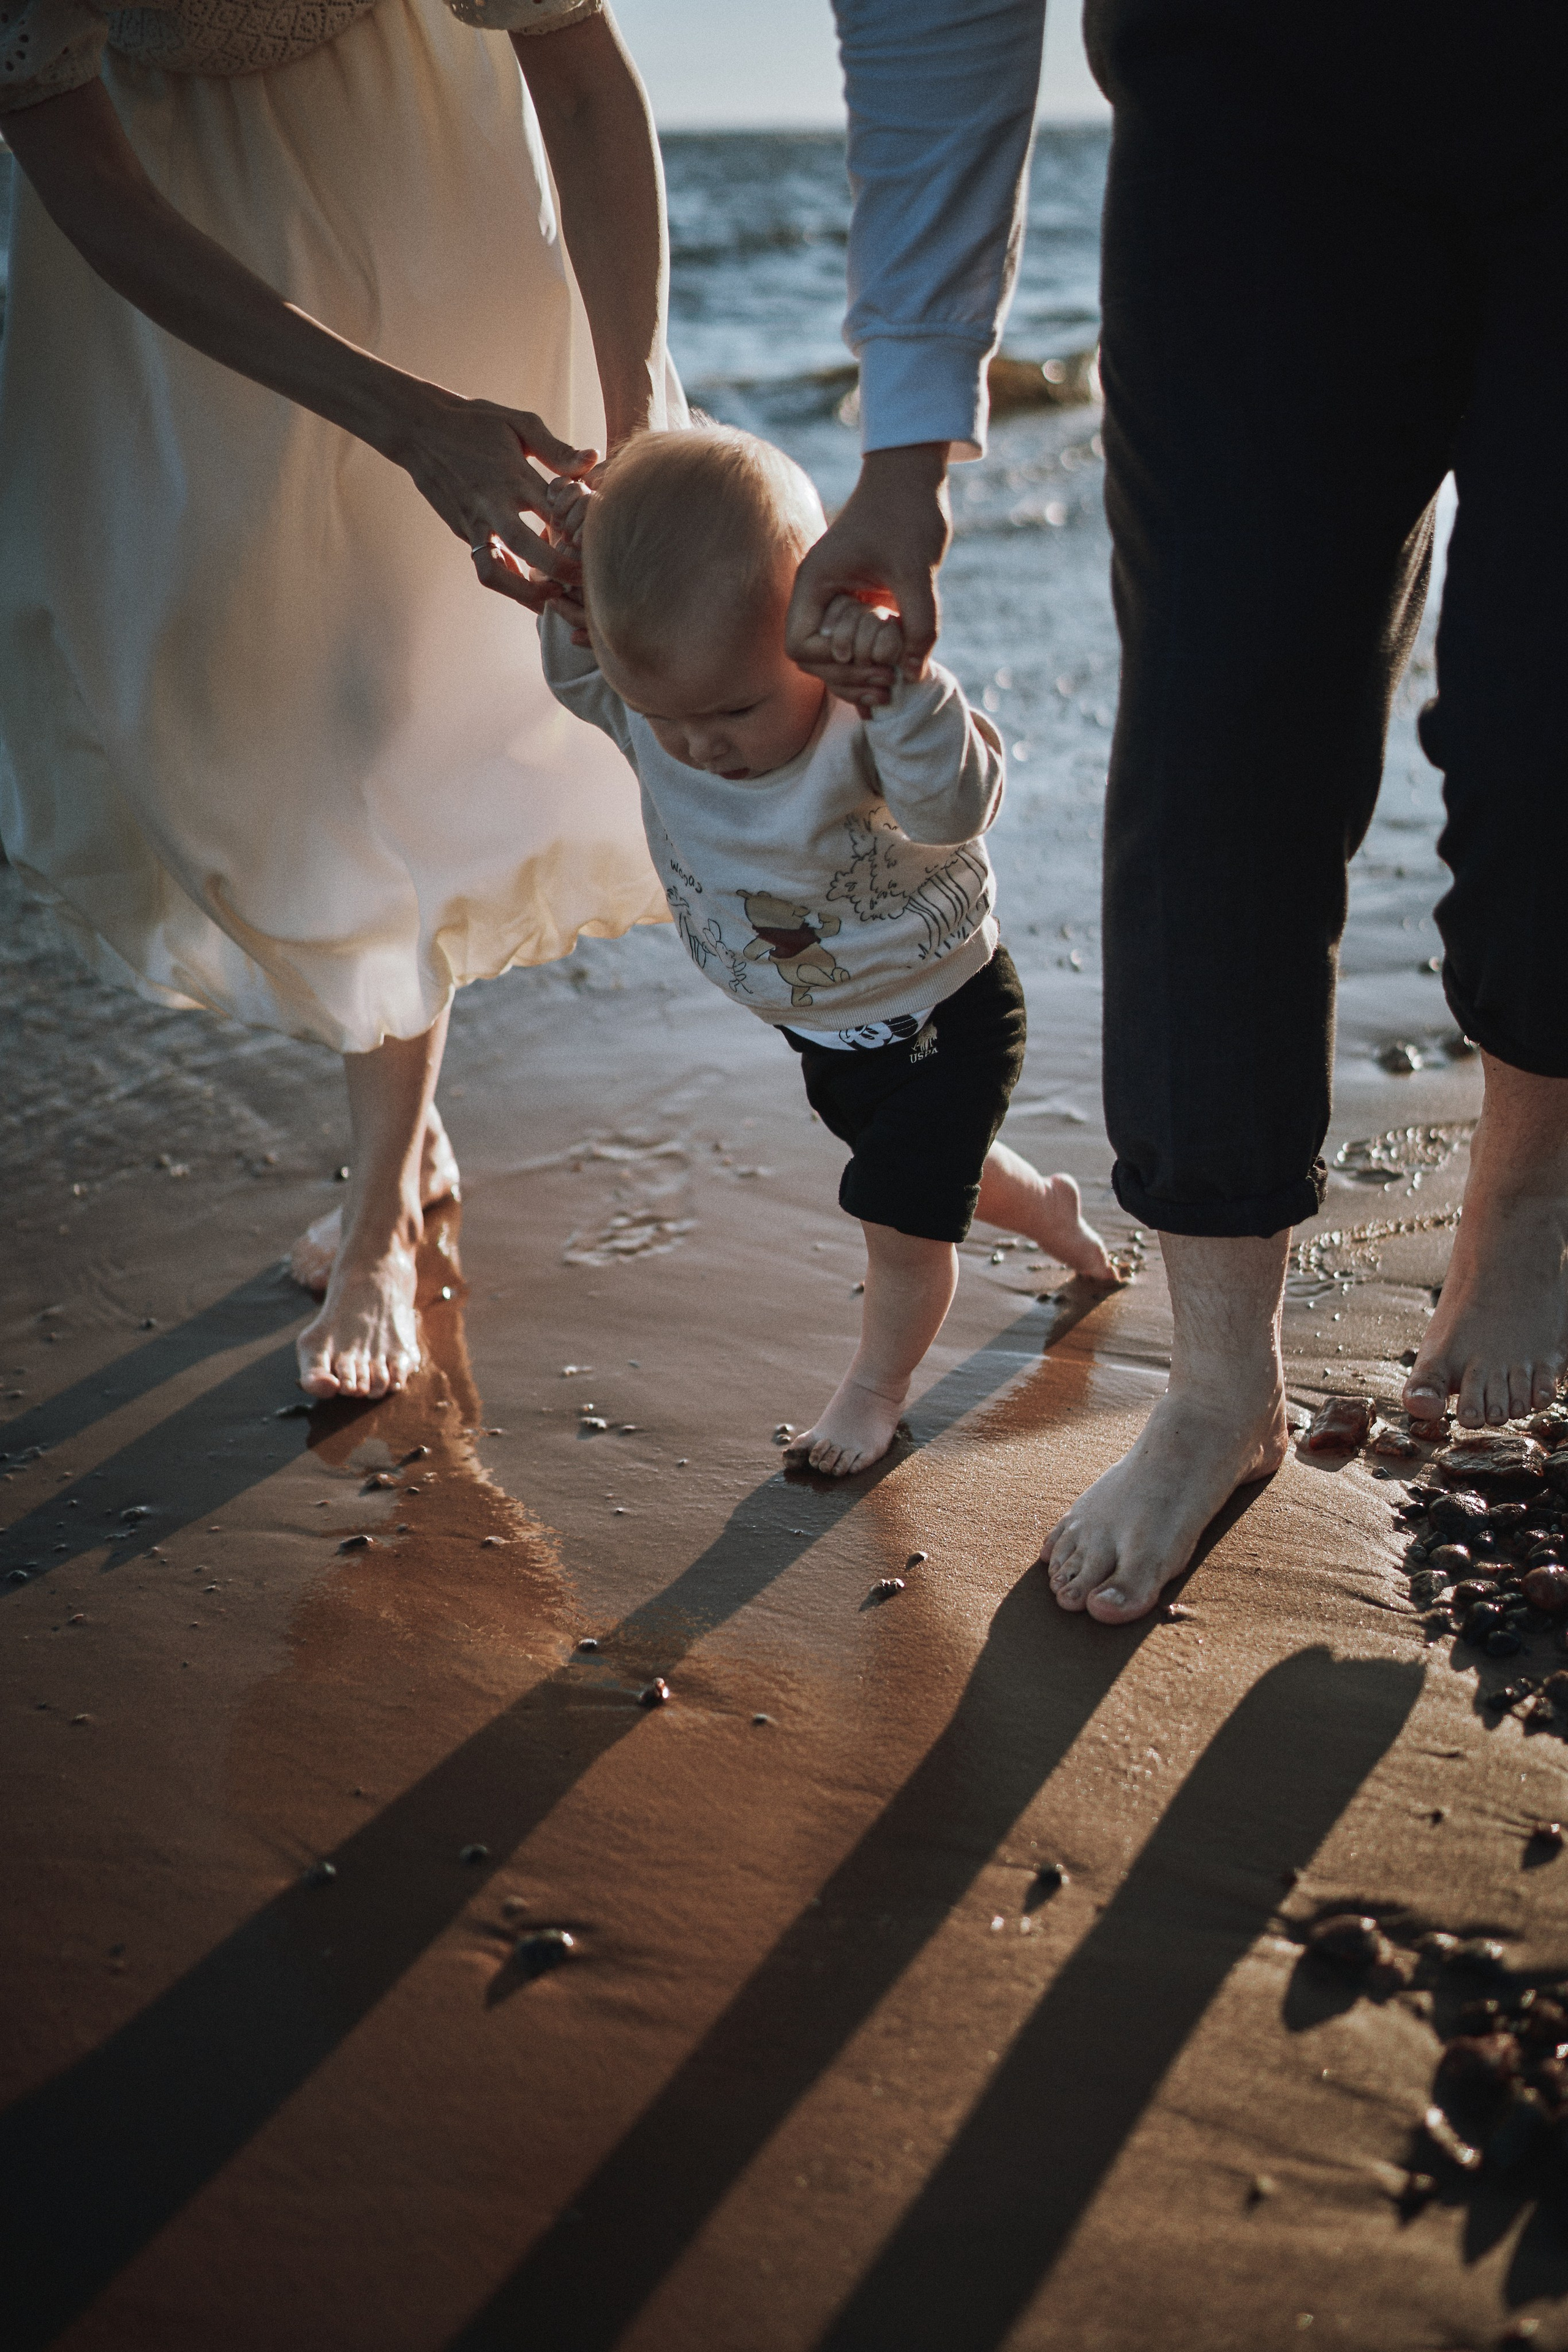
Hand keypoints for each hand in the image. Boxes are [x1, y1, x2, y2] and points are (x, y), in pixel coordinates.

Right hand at [384, 391, 598, 610]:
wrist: (420, 428)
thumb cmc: (476, 422)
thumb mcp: (519, 424)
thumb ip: (556, 448)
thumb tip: (594, 459)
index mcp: (512, 474)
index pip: (553, 509)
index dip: (579, 529)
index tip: (599, 540)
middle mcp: (491, 503)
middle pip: (526, 546)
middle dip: (557, 569)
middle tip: (584, 582)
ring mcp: (473, 522)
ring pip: (495, 571)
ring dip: (524, 592)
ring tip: (553, 596)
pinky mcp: (462, 531)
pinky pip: (484, 566)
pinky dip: (508, 581)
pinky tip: (530, 585)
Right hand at [786, 443, 950, 701]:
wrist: (913, 476)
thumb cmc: (907, 512)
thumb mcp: (916, 570)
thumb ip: (919, 624)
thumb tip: (913, 675)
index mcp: (816, 585)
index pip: (800, 646)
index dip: (831, 663)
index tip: (867, 654)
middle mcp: (822, 598)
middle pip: (817, 662)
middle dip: (851, 677)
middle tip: (891, 681)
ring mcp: (840, 604)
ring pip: (837, 661)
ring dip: (862, 677)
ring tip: (896, 683)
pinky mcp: (862, 605)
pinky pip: (858, 648)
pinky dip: (873, 666)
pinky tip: (897, 680)